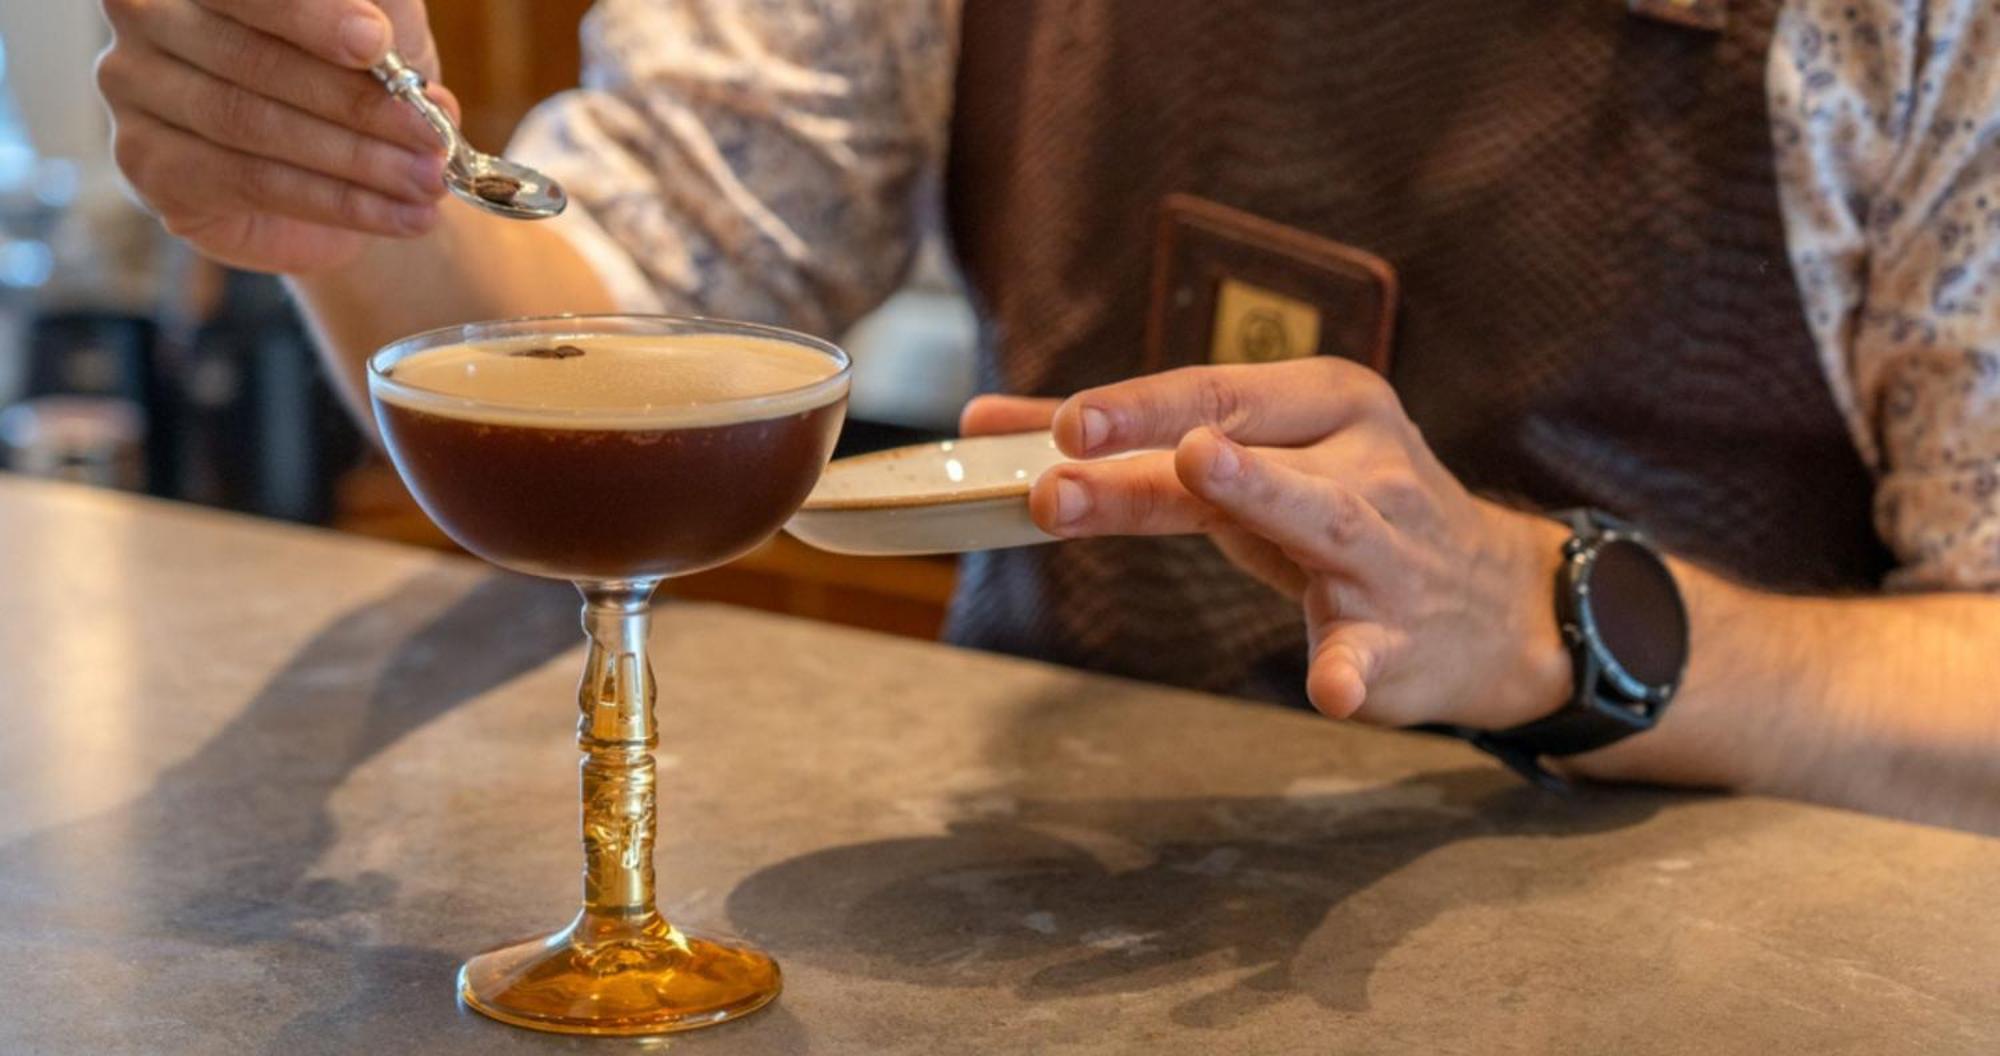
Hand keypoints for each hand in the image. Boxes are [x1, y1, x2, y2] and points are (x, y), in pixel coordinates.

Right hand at [97, 0, 458, 273]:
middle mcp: (149, 14)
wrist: (334, 167)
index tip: (376, 42)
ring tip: (427, 183)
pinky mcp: (147, 162)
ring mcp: (135, 87)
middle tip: (431, 137)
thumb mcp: (379, 34)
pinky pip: (249, 183)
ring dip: (355, 161)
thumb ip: (382, 26)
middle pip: (254, 60)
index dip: (310, 16)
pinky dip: (336, 203)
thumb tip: (399, 58)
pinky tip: (398, 217)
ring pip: (251, 124)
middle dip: (356, 105)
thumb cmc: (351, 77)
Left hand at [964, 359, 1571, 728]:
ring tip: (1199, 472)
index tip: (1058, 421)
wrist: (1496, 609)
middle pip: (1248, 448)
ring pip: (1322, 516)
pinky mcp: (1402, 637)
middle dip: (1159, 445)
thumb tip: (985, 425)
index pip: (1213, 392)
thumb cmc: (1343, 515)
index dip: (1133, 406)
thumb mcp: (1246, 468)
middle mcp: (1358, 461)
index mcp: (1319, 405)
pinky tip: (1332, 688)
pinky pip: (1372, 652)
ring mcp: (1386, 549)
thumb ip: (1126, 451)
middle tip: (1075, 447)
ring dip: (1259, 494)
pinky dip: (1351, 669)